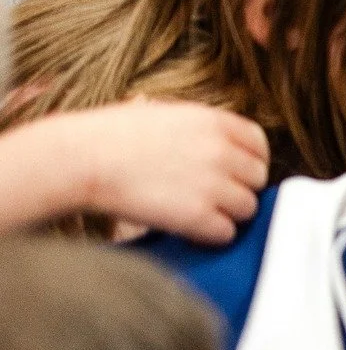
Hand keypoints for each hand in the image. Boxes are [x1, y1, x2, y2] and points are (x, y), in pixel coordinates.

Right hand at [64, 101, 267, 242]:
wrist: (81, 159)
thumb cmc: (111, 136)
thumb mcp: (166, 113)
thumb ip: (202, 129)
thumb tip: (223, 146)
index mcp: (215, 121)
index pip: (259, 145)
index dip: (249, 161)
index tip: (235, 172)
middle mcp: (222, 151)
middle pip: (257, 179)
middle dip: (238, 188)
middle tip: (211, 195)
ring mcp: (213, 185)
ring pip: (247, 208)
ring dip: (227, 214)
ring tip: (197, 212)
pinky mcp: (198, 216)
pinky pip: (226, 233)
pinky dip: (210, 235)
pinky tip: (188, 228)